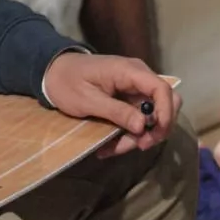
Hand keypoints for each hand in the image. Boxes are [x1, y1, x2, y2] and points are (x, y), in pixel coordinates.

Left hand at [42, 52, 180, 155]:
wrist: (53, 73)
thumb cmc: (68, 82)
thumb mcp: (88, 100)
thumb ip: (116, 111)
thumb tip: (143, 126)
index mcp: (129, 71)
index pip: (162, 89)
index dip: (166, 113)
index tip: (154, 135)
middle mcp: (138, 77)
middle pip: (165, 103)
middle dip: (155, 128)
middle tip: (138, 145)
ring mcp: (134, 88)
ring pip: (151, 116)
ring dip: (137, 137)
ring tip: (110, 149)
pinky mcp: (129, 99)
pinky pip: (137, 119)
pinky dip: (127, 134)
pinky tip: (107, 145)